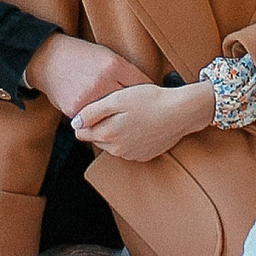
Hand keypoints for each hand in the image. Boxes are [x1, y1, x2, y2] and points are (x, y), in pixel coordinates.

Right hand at [27, 32, 149, 116]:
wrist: (47, 59)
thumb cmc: (80, 56)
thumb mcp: (105, 54)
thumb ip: (124, 70)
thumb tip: (145, 88)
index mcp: (113, 65)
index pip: (141, 84)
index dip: (149, 93)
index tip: (153, 100)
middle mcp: (102, 82)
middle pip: (129, 103)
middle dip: (137, 110)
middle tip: (144, 116)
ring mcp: (88, 97)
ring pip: (112, 116)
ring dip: (119, 121)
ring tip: (127, 123)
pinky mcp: (75, 109)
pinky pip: (94, 121)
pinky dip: (100, 122)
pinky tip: (105, 123)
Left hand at [70, 77, 216, 164]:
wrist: (181, 112)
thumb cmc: (150, 100)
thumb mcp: (117, 99)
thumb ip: (93, 111)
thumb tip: (75, 123)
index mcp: (108, 135)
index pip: (81, 132)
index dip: (84, 118)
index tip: (94, 107)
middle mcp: (117, 150)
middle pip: (97, 138)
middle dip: (100, 125)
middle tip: (115, 108)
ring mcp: (132, 156)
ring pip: (112, 144)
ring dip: (115, 131)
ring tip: (130, 114)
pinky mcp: (144, 156)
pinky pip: (128, 147)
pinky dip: (130, 137)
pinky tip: (140, 123)